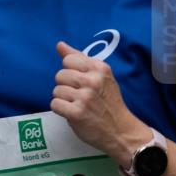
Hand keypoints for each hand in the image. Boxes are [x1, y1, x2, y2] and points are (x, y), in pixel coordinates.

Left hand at [50, 40, 147, 159]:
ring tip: (77, 105)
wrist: (121, 130)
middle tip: (79, 96)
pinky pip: (55, 104)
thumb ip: (79, 59)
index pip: (69, 60)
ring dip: (63, 100)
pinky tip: (72, 113)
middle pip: (60, 75)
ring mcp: (85, 97)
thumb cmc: (109, 103)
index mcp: (99, 68)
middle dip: (65, 86)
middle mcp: (93, 80)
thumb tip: (59, 45)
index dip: (70, 71)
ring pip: (56, 91)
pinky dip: (61, 110)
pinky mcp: (77, 113)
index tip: (80, 82)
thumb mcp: (100, 76)